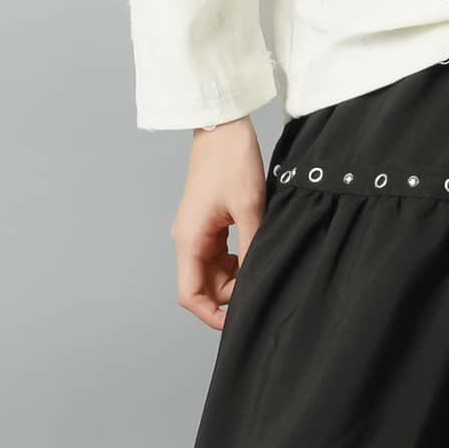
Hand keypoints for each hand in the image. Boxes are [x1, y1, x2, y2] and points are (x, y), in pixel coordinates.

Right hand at [171, 116, 264, 328]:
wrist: (222, 125)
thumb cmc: (232, 160)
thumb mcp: (250, 209)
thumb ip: (252, 250)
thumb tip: (256, 281)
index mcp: (190, 240)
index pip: (190, 295)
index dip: (211, 316)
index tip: (236, 322)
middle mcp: (187, 240)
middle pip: (204, 288)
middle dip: (231, 294)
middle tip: (260, 279)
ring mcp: (196, 233)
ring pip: (213, 274)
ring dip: (236, 277)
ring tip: (260, 260)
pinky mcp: (207, 226)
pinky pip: (219, 258)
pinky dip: (236, 262)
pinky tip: (253, 250)